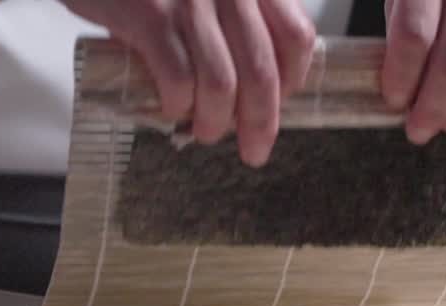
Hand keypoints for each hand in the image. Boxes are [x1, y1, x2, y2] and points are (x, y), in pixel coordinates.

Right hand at [61, 0, 316, 165]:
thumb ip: (233, 18)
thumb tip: (253, 85)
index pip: (296, 36)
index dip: (293, 79)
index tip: (281, 102)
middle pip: (262, 71)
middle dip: (261, 122)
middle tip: (255, 150)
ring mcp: (190, 0)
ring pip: (221, 84)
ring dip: (216, 121)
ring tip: (205, 132)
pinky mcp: (149, 15)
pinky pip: (177, 79)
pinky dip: (178, 106)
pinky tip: (171, 109)